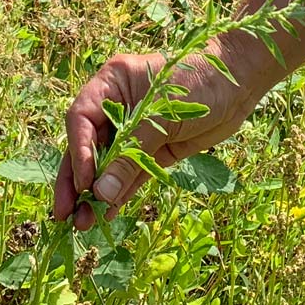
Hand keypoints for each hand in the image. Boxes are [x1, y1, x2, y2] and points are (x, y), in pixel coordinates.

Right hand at [52, 40, 267, 230]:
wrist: (241, 81)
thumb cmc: (201, 80)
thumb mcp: (163, 115)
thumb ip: (132, 154)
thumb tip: (101, 195)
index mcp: (113, 83)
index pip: (82, 119)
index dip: (78, 152)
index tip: (83, 182)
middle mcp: (118, 106)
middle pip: (87, 146)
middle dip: (76, 180)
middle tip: (64, 214)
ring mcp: (135, 130)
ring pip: (107, 165)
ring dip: (95, 194)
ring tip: (83, 224)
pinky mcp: (153, 150)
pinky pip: (130, 175)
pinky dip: (118, 194)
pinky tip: (106, 214)